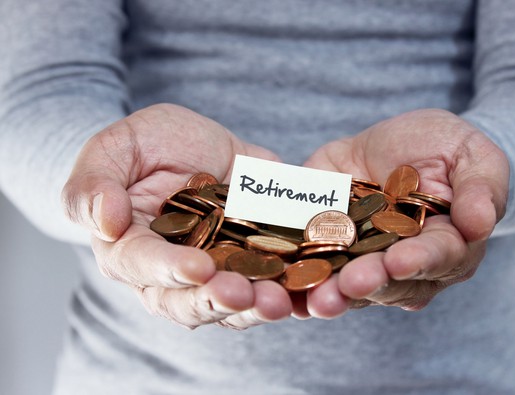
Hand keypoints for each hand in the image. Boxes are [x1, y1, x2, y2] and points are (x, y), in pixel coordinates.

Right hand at [62, 103, 291, 328]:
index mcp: (129, 246)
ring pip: (227, 306)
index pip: (141, 265)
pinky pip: (265, 287)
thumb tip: (104, 223)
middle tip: (243, 294)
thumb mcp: (114, 148)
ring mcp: (214, 272)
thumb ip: (93, 184)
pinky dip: (283, 291)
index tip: (198, 267)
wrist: (194, 144)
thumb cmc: (146, 144)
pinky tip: (301, 290)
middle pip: (186, 301)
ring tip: (277, 302)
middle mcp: (169, 272)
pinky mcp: (249, 264)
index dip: (167, 269)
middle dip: (215, 301)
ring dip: (252, 308)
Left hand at [301, 109, 508, 316]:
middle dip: (370, 283)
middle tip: (350, 285)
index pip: (436, 258)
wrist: (395, 144)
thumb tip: (480, 224)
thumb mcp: (470, 154)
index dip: (419, 261)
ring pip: (350, 285)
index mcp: (445, 245)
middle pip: (389, 281)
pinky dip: (301, 281)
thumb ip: (480, 188)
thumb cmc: (443, 148)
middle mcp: (403, 263)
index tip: (400, 261)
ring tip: (317, 299)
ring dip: (333, 293)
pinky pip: (314, 267)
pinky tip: (287, 287)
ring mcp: (363, 260)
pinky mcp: (327, 248)